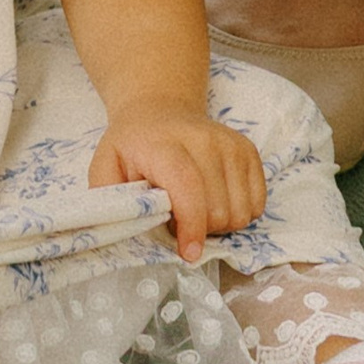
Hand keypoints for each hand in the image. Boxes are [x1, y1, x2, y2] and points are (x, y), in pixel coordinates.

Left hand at [89, 100, 266, 260]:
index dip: (191, 226)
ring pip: (240, 211)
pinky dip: (239, 213)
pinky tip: (216, 201)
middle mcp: (204, 140)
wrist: (159, 109)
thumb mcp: (106, 167)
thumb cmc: (132, 146)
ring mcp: (230, 144)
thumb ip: (110, 199)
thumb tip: (122, 230)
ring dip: (220, 224)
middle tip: (177, 220)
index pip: (188, 188)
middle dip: (199, 229)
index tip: (188, 253)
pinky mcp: (248, 150)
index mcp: (164, 145)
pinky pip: (257, 203)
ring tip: (196, 210)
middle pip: (217, 209)